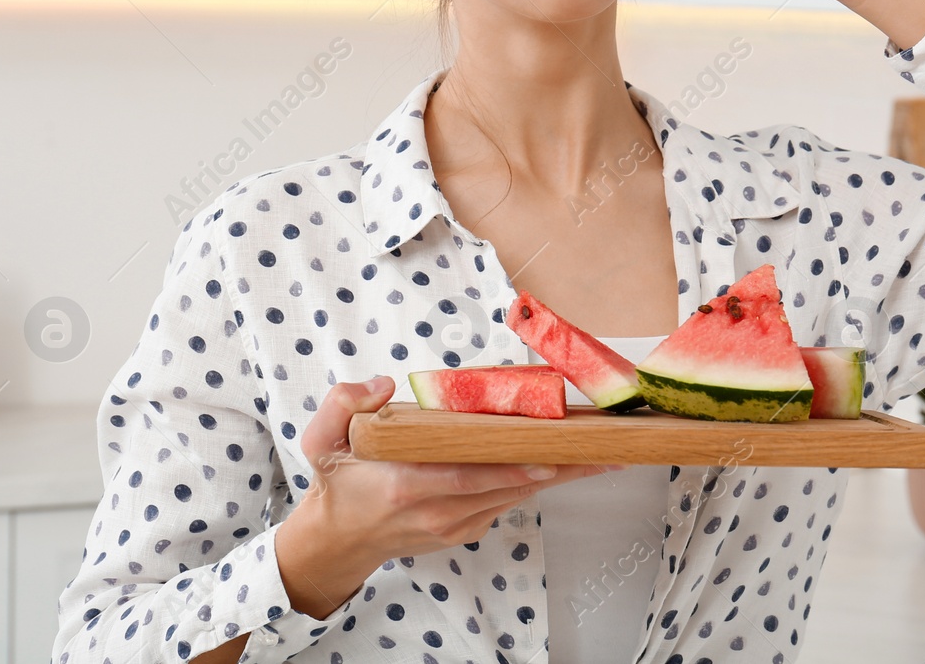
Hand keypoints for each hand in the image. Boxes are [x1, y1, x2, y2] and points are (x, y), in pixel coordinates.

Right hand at [274, 376, 618, 617]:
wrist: (338, 540)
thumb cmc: (337, 483)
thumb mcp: (320, 442)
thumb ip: (342, 404)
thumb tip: (382, 385)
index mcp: (407, 486)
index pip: (470, 476)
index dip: (512, 467)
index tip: (550, 454)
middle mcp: (439, 511)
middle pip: (510, 486)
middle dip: (559, 467)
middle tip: (604, 448)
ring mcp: (456, 525)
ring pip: (517, 495)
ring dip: (559, 475)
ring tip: (602, 453)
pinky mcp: (467, 529)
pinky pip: (508, 500)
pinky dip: (536, 479)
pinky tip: (565, 460)